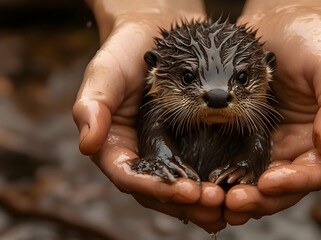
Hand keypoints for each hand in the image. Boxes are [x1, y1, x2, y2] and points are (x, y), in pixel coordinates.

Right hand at [72, 0, 225, 232]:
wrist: (154, 34)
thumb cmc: (126, 52)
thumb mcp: (105, 73)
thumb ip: (93, 104)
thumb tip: (87, 143)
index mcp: (115, 145)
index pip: (130, 177)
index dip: (156, 188)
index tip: (185, 191)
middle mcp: (139, 155)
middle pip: (157, 191)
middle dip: (184, 201)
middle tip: (213, 202)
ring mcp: (165, 152)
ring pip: (179, 188)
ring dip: (201, 201)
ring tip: (225, 202)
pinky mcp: (188, 145)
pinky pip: (199, 170)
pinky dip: (213, 182)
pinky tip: (232, 188)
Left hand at [225, 0, 320, 224]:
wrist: (279, 21)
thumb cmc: (311, 40)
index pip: (314, 173)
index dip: (294, 183)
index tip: (269, 182)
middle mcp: (295, 147)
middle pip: (282, 187)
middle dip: (260, 199)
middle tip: (234, 201)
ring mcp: (267, 144)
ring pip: (255, 182)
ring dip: (238, 195)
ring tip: (216, 198)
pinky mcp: (242, 135)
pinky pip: (233, 162)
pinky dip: (222, 175)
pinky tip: (205, 180)